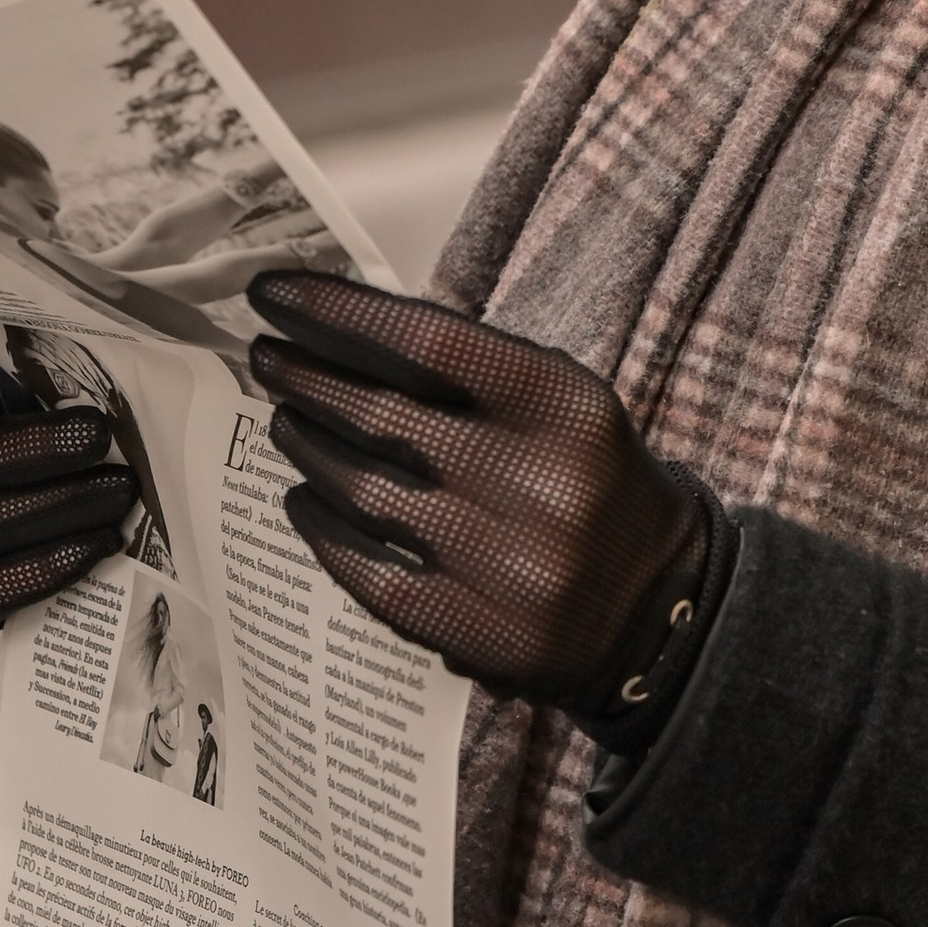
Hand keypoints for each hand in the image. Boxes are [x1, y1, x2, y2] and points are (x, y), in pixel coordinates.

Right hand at [0, 335, 137, 628]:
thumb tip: (83, 336)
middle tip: (100, 439)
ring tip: (121, 492)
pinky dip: (48, 570)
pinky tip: (102, 544)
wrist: (101, 476)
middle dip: (38, 452)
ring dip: (59, 509)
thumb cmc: (85, 412)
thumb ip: (63, 343)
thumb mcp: (73, 364)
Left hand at [247, 272, 719, 719]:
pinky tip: (302, 499)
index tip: (275, 295)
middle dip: (309, 380)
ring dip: (310, 449)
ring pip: (368, 493)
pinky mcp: (475, 631)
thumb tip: (347, 330)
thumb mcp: (563, 405)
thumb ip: (473, 373)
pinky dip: (324, 530)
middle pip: (386, 417)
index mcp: (565, 406)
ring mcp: (505, 565)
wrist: (661, 606)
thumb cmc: (593, 481)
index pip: (430, 340)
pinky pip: (370, 572)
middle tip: (266, 359)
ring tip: (284, 421)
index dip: (339, 314)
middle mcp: (538, 483)